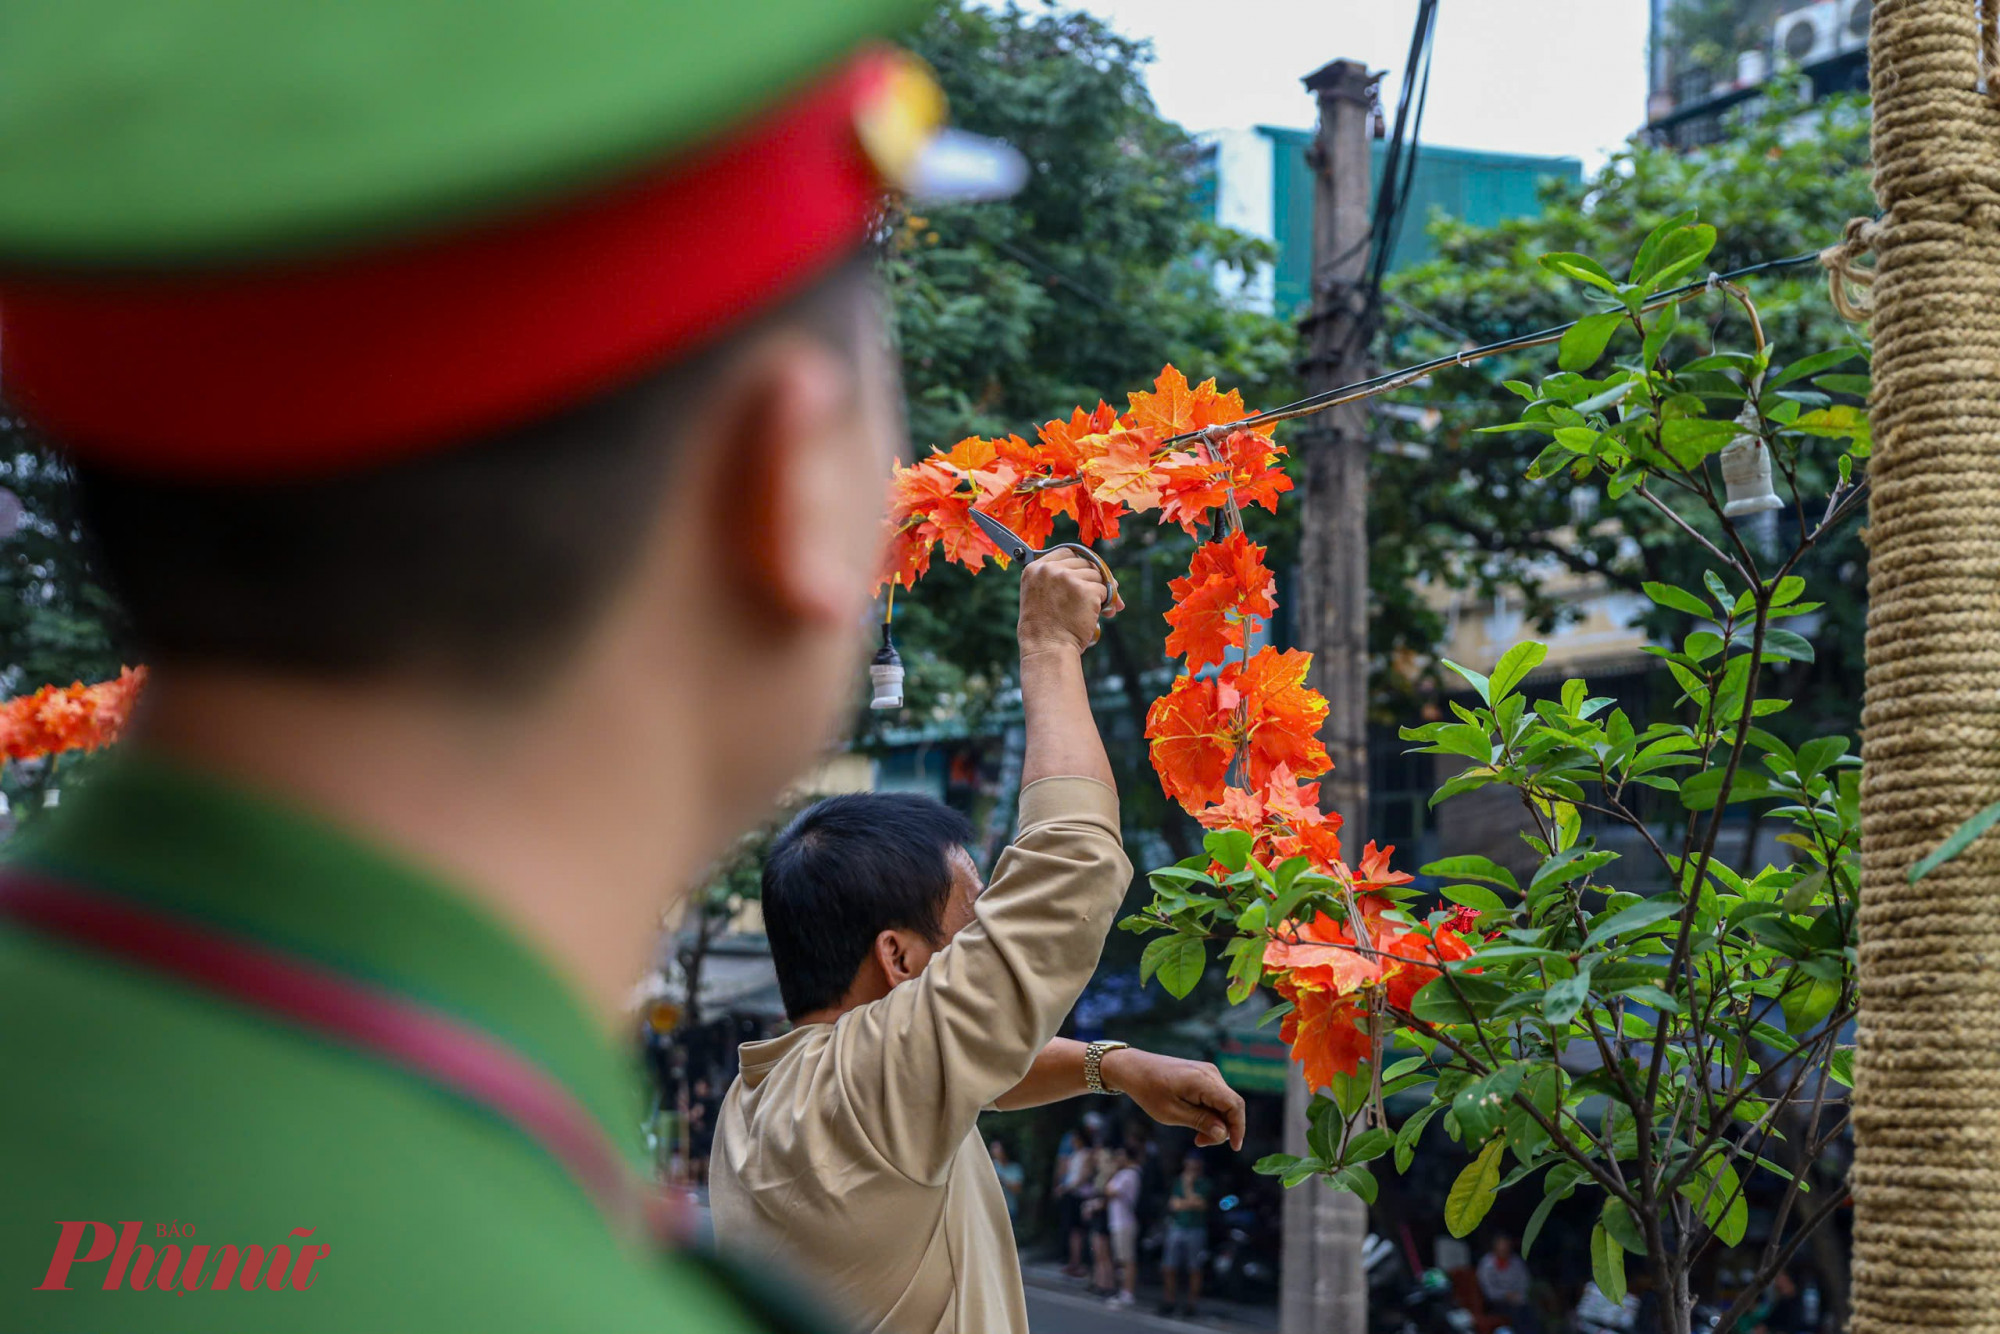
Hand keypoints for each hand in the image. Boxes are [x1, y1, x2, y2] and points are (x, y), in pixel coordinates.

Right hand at [1017, 550, 1116, 656]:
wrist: (1047, 648)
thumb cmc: (1044, 630)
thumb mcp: (1037, 596)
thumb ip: (1055, 580)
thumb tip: (1091, 572)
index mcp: (1035, 568)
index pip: (1066, 552)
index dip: (1080, 563)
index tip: (1086, 574)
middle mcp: (1050, 569)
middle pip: (1085, 563)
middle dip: (1095, 579)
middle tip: (1101, 596)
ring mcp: (1068, 578)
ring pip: (1096, 577)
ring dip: (1100, 593)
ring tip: (1096, 611)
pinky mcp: (1086, 590)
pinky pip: (1105, 591)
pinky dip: (1106, 604)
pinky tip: (1098, 615)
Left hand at [1100, 1050, 1245, 1149]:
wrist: (1133, 1068)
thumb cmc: (1149, 1090)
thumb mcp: (1172, 1113)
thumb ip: (1200, 1122)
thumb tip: (1224, 1134)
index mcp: (1203, 1080)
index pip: (1234, 1105)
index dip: (1238, 1128)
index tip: (1234, 1148)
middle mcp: (1210, 1073)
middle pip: (1231, 1105)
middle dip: (1223, 1128)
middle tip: (1200, 1142)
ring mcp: (1207, 1072)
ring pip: (1224, 1103)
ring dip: (1215, 1122)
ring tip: (1196, 1136)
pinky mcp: (1203, 1075)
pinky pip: (1216, 1097)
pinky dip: (1210, 1113)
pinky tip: (1195, 1122)